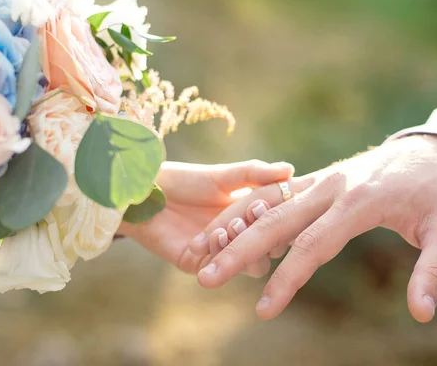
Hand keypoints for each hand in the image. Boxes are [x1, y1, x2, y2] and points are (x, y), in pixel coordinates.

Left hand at [117, 160, 293, 273]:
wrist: (145, 194)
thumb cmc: (184, 180)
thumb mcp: (223, 175)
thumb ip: (255, 174)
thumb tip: (290, 169)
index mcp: (248, 214)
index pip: (276, 225)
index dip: (276, 217)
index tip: (265, 203)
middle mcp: (238, 236)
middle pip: (270, 249)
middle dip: (264, 234)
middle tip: (252, 215)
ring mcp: (221, 253)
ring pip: (252, 265)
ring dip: (245, 245)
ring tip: (231, 226)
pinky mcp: (200, 264)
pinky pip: (221, 267)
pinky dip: (222, 252)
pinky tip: (215, 235)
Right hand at [197, 135, 436, 322]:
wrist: (430, 147)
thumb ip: (434, 271)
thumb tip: (421, 313)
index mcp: (358, 202)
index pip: (313, 246)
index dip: (287, 280)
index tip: (263, 311)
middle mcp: (329, 187)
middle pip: (274, 222)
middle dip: (237, 252)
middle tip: (205, 279)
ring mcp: (318, 179)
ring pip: (264, 204)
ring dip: (230, 227)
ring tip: (199, 252)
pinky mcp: (312, 179)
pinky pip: (270, 195)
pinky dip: (242, 211)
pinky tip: (220, 230)